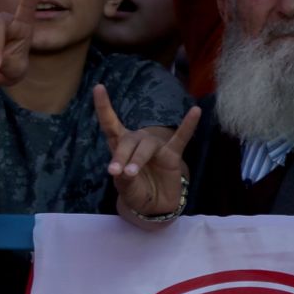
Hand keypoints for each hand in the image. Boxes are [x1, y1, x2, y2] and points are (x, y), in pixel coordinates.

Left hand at [93, 85, 199, 217]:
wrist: (155, 206)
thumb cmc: (136, 191)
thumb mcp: (125, 189)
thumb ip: (123, 180)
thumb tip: (122, 171)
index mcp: (120, 146)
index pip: (110, 124)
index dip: (104, 107)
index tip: (99, 88)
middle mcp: (138, 142)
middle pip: (129, 140)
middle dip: (121, 155)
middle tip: (116, 172)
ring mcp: (157, 147)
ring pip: (148, 145)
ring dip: (139, 157)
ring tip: (130, 173)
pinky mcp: (173, 155)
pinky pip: (181, 138)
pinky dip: (187, 126)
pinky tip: (195, 111)